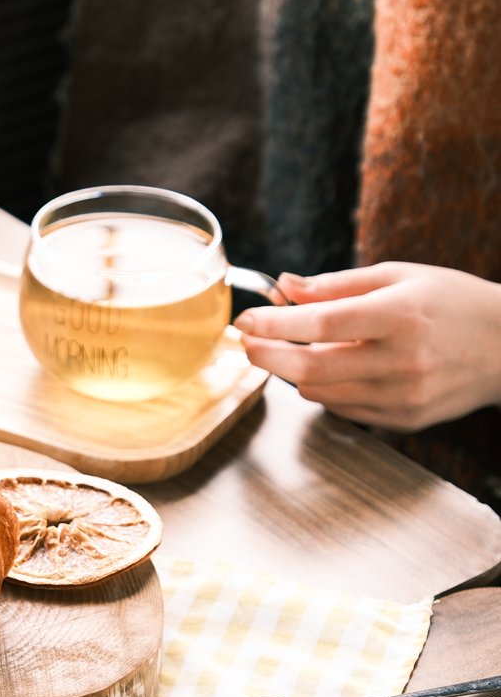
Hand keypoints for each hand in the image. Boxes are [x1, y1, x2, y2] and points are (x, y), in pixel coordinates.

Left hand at [235, 262, 500, 430]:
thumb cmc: (452, 303)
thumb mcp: (399, 277)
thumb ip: (336, 285)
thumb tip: (285, 286)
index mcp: (400, 315)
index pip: (320, 323)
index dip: (274, 324)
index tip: (245, 321)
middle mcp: (401, 360)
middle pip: (310, 367)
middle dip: (267, 356)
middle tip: (247, 343)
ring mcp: (402, 396)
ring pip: (319, 392)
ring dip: (296, 371)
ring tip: (300, 347)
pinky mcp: (402, 420)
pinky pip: (341, 407)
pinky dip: (325, 388)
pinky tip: (336, 367)